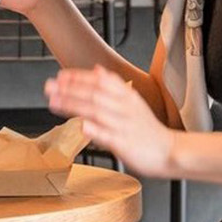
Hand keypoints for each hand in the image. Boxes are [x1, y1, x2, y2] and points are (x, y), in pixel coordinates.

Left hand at [46, 66, 178, 178]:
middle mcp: (124, 108)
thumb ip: (114, 85)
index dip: (79, 77)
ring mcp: (124, 126)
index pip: (100, 81)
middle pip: (94, 94)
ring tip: (54, 101)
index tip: (60, 75)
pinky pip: (108, 136)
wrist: (172, 152)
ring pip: (97, 111)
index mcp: (126, 97)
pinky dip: (95, 130)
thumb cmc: (149, 130)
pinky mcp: (125, 144)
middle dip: (69, 89)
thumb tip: (96, 70)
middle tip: (49, 87)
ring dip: (74, 105)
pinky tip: (81, 126)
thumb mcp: (133, 101)